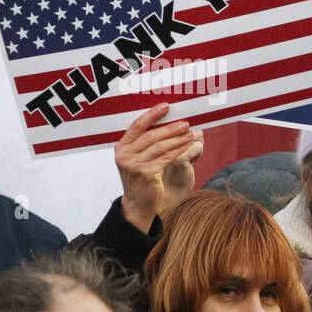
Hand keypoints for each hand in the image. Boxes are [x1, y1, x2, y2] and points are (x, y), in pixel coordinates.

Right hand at [115, 103, 196, 232]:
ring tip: (190, 133)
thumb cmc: (141, 179)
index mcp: (121, 147)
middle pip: (150, 135)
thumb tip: (166, 122)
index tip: (166, 106)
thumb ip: (144, 143)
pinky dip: (178, 150)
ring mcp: (134, 165)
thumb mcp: (136, 159)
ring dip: (177, 138)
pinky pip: (166, 158)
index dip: (152, 114)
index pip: (136, 126)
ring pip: (160, 146)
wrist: (137, 204)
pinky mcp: (145, 174)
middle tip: (185, 122)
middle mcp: (124, 155)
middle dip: (169, 127)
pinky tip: (187, 146)